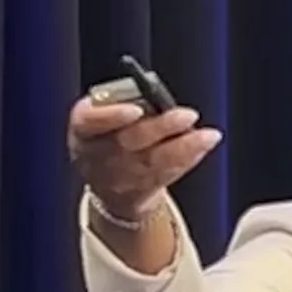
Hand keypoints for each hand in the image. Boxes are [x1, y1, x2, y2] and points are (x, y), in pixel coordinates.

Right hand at [65, 82, 222, 233]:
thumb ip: (124, 104)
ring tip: (208, 135)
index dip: (112, 116)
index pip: (90, 121)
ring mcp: (119, 178)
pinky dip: (188, 158)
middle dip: (160, 128)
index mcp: (83, 128)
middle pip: (128, 142)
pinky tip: (204, 144)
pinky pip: (168, 174)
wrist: (107, 180)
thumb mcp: (105, 114)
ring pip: (153, 163)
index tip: (137, 109)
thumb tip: (157, 99)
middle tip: (187, 115)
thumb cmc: (109, 131)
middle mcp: (97, 156)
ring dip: (184, 147)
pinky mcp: (141, 192)